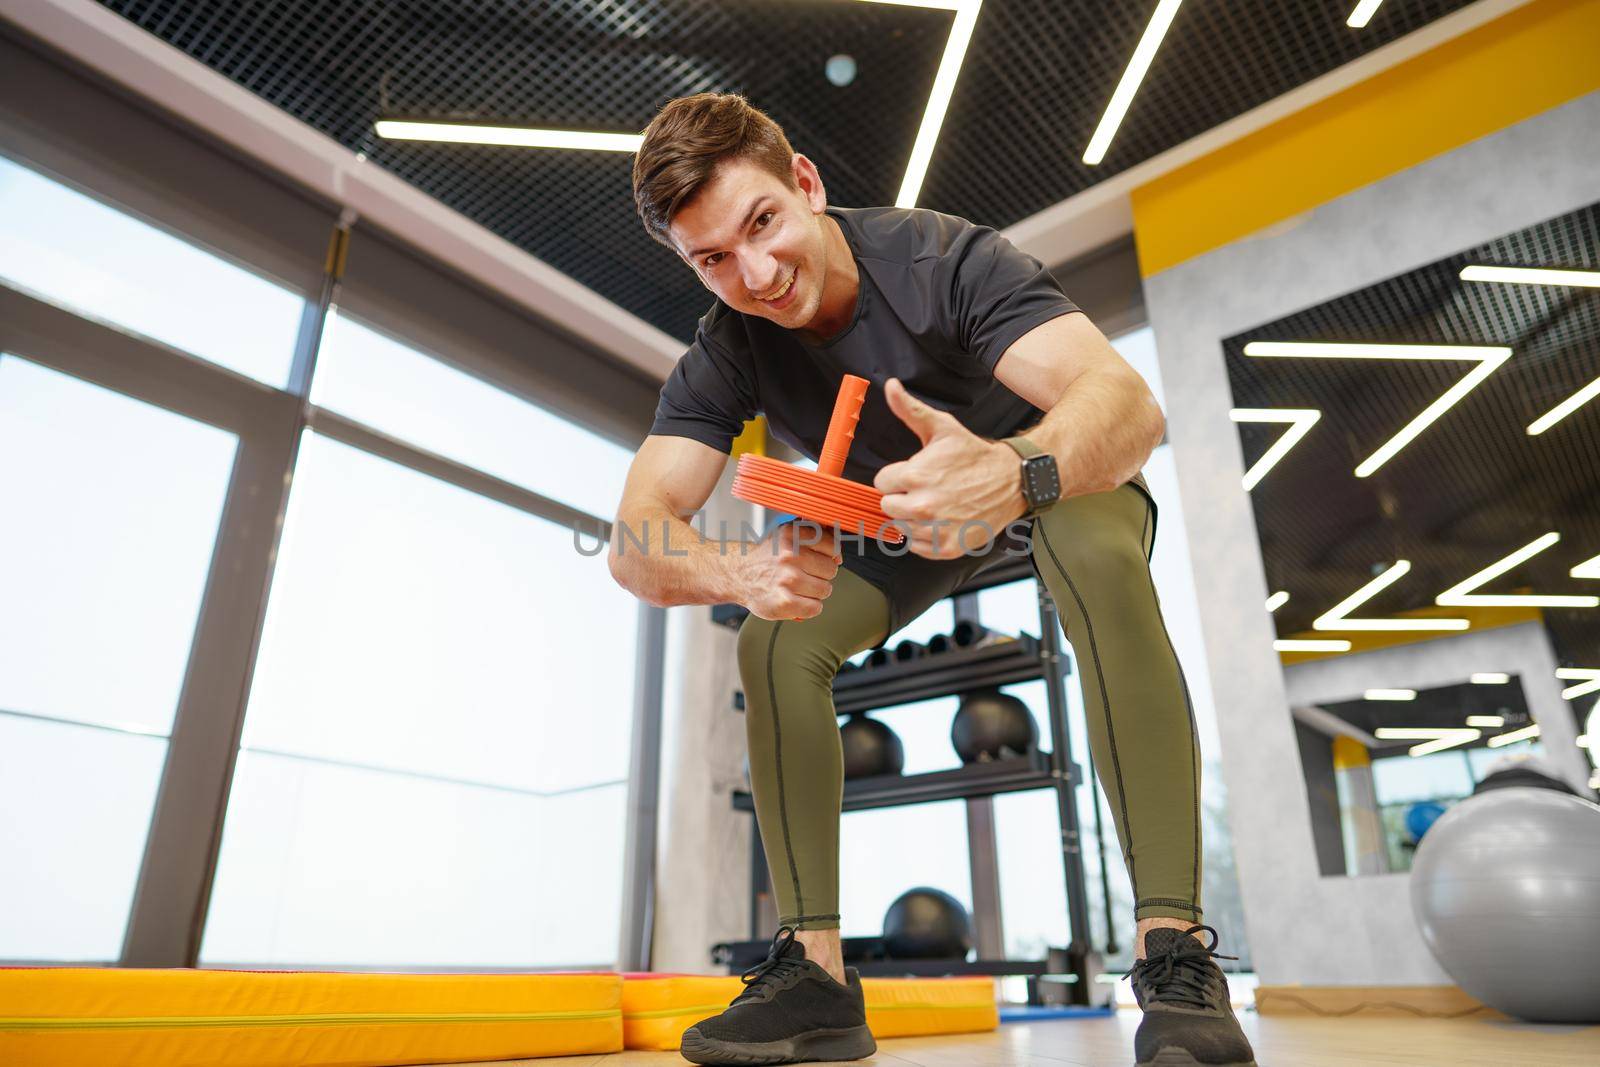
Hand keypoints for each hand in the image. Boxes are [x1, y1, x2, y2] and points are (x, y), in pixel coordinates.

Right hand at [739, 521, 842, 620]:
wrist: (738, 575)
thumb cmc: (768, 557)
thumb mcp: (787, 534)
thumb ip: (814, 533)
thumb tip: (838, 547)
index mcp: (792, 535)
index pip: (833, 546)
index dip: (830, 555)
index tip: (822, 559)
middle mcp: (790, 555)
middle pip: (831, 570)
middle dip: (821, 574)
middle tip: (804, 574)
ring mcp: (787, 579)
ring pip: (825, 590)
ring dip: (814, 592)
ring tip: (798, 587)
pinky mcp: (785, 602)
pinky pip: (815, 607)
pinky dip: (809, 607)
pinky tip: (796, 599)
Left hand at [874, 378, 1028, 559]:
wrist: (1012, 481)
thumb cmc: (975, 455)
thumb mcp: (942, 427)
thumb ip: (910, 410)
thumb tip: (891, 386)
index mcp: (914, 476)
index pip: (881, 483)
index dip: (897, 477)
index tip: (916, 473)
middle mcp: (922, 506)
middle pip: (887, 507)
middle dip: (902, 497)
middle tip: (926, 488)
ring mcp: (935, 530)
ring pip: (901, 527)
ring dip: (913, 517)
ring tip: (937, 503)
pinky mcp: (946, 548)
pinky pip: (917, 547)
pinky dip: (926, 536)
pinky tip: (942, 519)